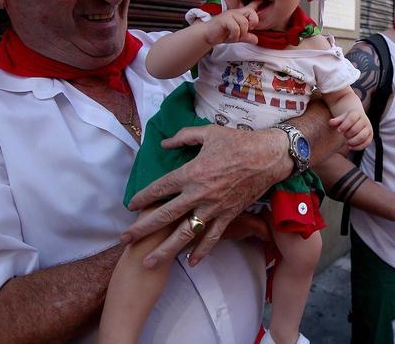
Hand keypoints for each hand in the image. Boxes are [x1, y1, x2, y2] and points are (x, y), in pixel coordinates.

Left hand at [122, 125, 289, 266]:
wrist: (268, 156)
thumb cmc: (238, 142)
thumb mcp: (208, 132)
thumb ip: (184, 137)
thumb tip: (164, 144)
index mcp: (192, 172)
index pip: (160, 187)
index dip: (143, 196)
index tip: (131, 205)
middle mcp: (199, 193)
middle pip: (165, 214)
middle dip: (143, 228)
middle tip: (126, 239)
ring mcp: (214, 208)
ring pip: (185, 233)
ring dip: (166, 249)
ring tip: (150, 262)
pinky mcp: (229, 215)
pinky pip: (212, 236)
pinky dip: (202, 251)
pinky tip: (191, 262)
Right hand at [203, 7, 258, 44]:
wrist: (207, 35)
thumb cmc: (221, 34)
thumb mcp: (237, 36)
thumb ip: (247, 36)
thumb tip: (256, 39)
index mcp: (240, 14)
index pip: (252, 8)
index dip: (257, 9)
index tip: (254, 22)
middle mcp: (236, 12)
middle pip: (252, 12)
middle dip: (250, 26)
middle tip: (242, 33)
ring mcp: (230, 14)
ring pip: (244, 23)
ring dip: (241, 34)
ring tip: (234, 36)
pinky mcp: (224, 19)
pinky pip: (236, 28)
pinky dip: (234, 36)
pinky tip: (229, 37)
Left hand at [330, 109, 372, 149]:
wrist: (358, 119)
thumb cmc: (347, 119)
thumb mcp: (342, 118)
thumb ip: (336, 120)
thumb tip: (331, 122)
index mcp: (357, 113)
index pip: (351, 119)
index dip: (344, 126)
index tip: (338, 131)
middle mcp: (364, 120)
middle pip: (356, 129)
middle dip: (347, 134)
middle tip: (344, 135)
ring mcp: (368, 128)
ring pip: (362, 137)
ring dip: (352, 141)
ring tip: (346, 142)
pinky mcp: (370, 136)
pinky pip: (366, 143)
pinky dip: (357, 147)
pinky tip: (350, 147)